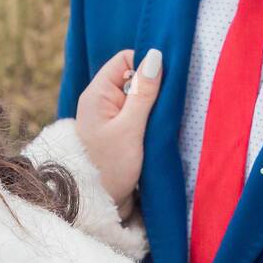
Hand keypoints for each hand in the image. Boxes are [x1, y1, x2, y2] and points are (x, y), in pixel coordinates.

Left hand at [74, 48, 162, 217]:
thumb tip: (156, 56)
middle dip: (153, 87)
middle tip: (165, 106)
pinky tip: (157, 130)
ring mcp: (111, 117)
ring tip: (160, 122)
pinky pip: (139, 115)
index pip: (125, 59)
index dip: (146, 66)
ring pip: (139, 97)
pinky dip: (150, 119)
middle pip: (134, 76)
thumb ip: (143, 93)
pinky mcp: (120, 132)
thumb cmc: (109, 168)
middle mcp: (102, 101)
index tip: (165, 83)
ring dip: (153, 106)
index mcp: (97, 94)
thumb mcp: (130, 129)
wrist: (97, 205)